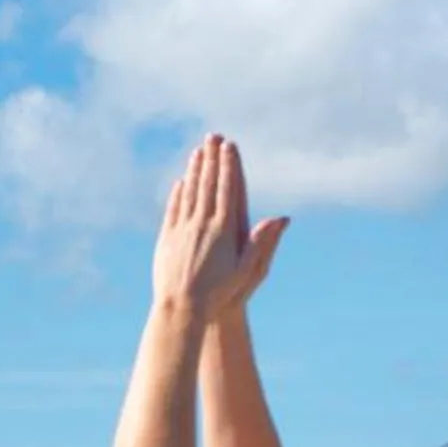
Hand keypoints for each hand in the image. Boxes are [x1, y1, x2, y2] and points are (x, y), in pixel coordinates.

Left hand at [148, 135, 255, 317]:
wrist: (182, 308)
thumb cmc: (220, 294)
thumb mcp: (248, 271)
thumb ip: (262, 242)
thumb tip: (280, 219)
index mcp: (223, 230)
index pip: (227, 190)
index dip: (228, 167)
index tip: (229, 147)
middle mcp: (202, 225)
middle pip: (207, 185)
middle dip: (211, 159)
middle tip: (212, 137)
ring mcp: (182, 230)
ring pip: (189, 194)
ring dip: (194, 171)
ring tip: (197, 152)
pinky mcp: (167, 240)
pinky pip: (174, 211)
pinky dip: (178, 194)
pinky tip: (180, 183)